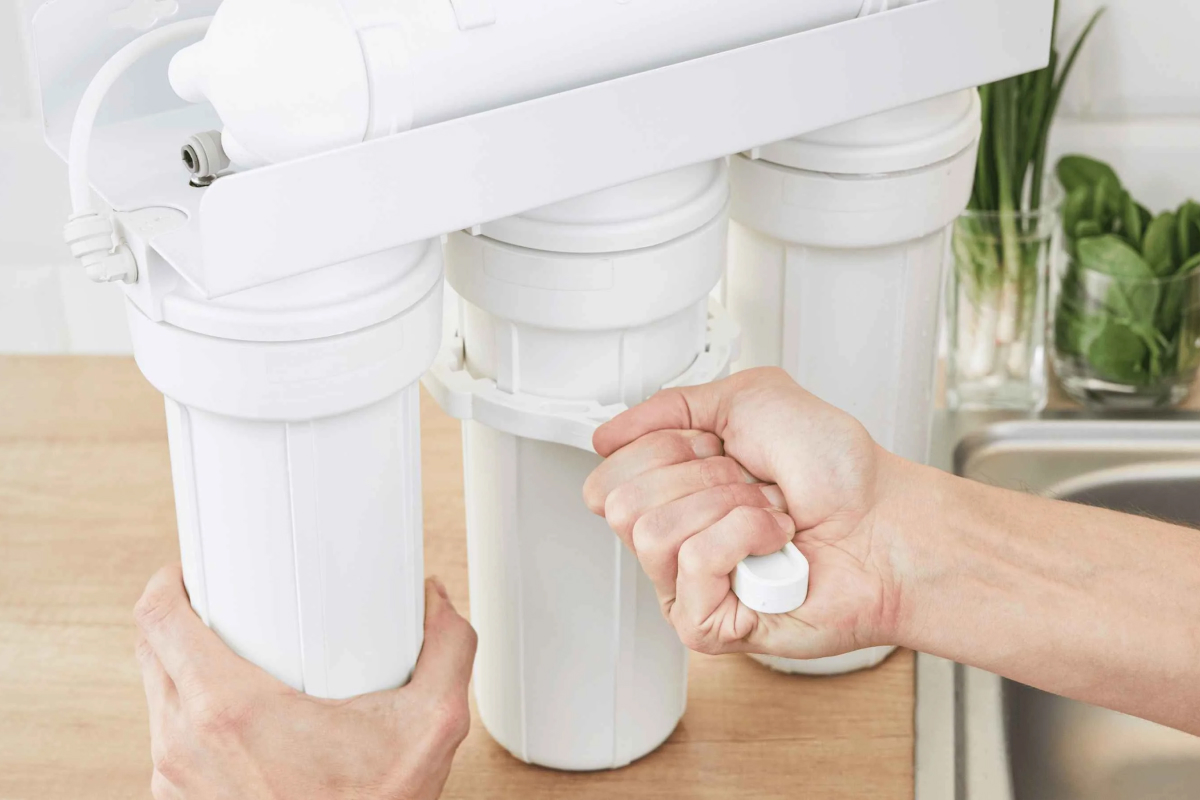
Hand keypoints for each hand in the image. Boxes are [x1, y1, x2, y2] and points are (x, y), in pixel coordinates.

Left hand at [133, 564, 476, 799]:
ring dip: (186, 669)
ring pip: (156, 697)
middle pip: (150, 651)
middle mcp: (184, 745)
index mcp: (228, 710)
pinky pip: (168, 742)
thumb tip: (438, 607)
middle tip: (229, 603)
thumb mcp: (430, 725)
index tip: (195, 568)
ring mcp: (175, 781)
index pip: (157, 619)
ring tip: (238, 656)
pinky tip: (240, 718)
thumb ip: (447, 650)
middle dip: (183, 617)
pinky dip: (192, 718)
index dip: (170, 581)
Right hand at [582, 367, 906, 660]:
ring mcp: (687, 585)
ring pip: (652, 532)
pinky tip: (772, 545)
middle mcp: (674, 538)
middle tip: (749, 484)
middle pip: (623, 502)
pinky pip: (692, 564)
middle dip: (700, 476)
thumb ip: (669, 406)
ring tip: (767, 516)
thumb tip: (605, 435)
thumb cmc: (838, 469)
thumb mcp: (750, 399)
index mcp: (672, 488)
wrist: (888, 522)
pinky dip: (744, 537)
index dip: (664, 448)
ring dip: (728, 507)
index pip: (610, 472)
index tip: (714, 446)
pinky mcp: (707, 625)